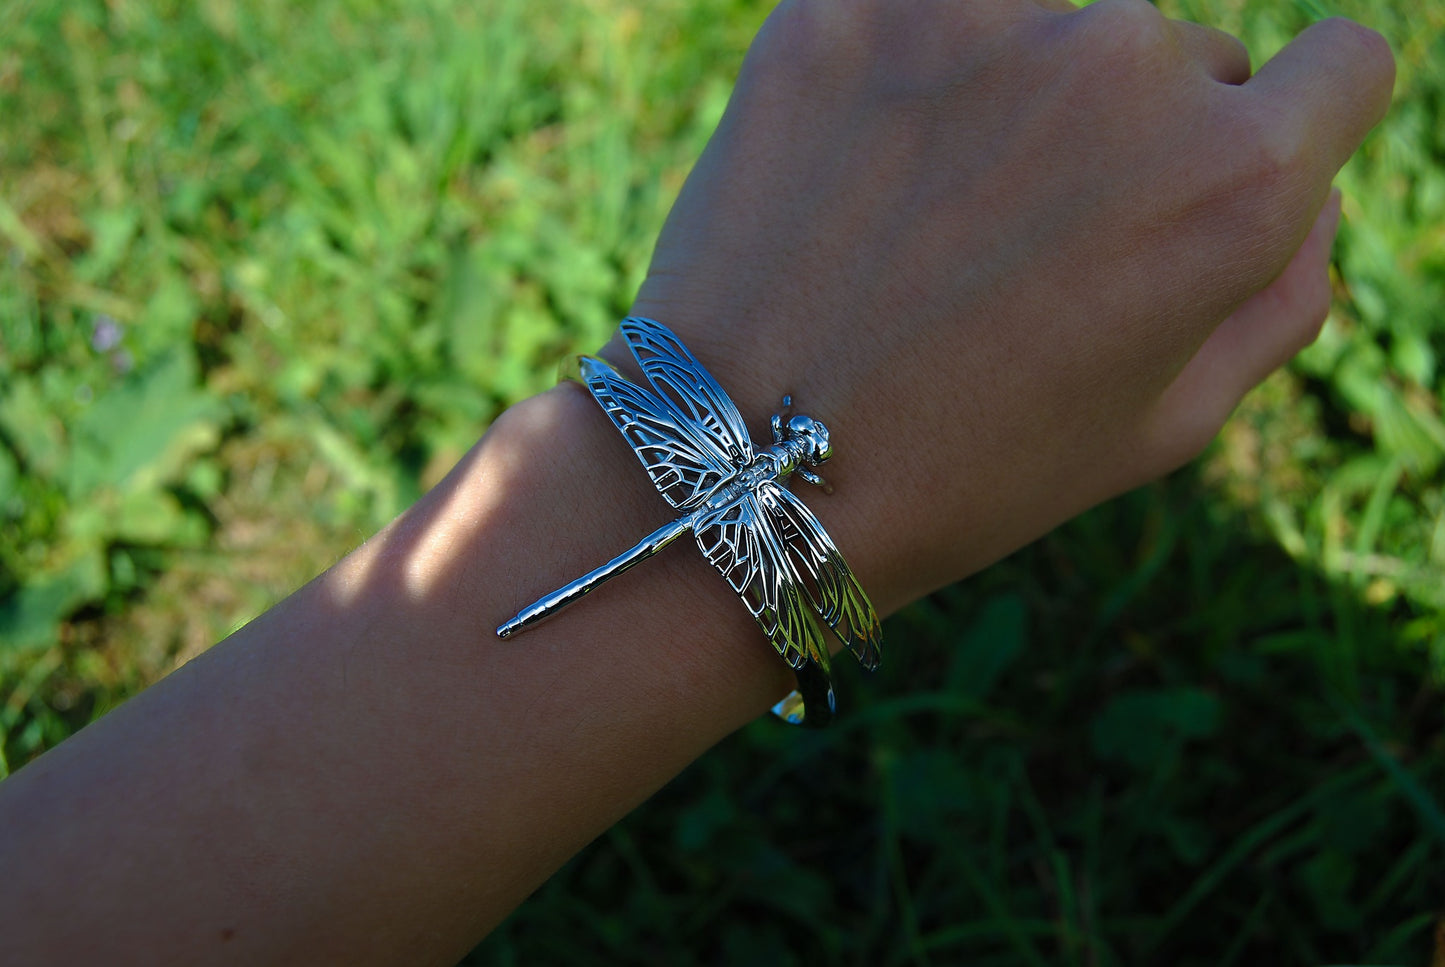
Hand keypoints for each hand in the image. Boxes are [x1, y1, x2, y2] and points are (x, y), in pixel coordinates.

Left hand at [623, 0, 1392, 612]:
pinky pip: (934, 11)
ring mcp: (981, 19)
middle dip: (1126, 134)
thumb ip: (1280, 293)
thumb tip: (1315, 195)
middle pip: (1178, 54)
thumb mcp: (1168, 425)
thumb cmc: (969, 469)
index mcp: (1231, 177)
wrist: (744, 469)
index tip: (1215, 171)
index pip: (1345, 65)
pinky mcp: (854, 4)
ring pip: (1053, 24)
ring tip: (930, 221)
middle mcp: (1124, 66)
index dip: (1288, 128)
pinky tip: (866, 171)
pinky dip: (916, 69)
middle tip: (1022, 249)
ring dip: (1016, 96)